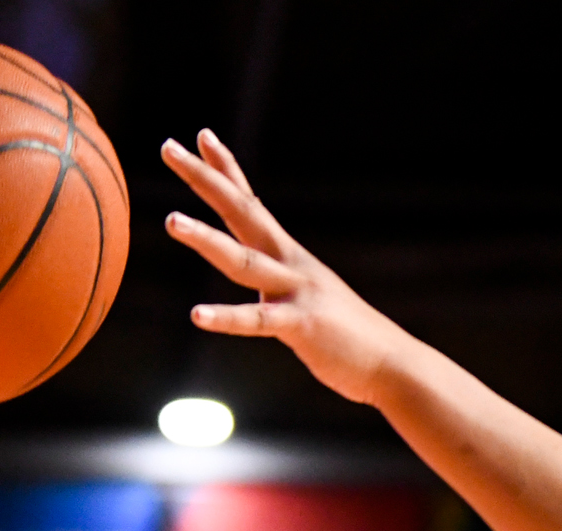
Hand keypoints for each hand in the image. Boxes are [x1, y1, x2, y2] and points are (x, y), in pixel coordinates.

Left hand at [161, 129, 425, 403]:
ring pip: (243, 261)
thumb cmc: (347, 337)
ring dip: (206, 239)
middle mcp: (291, 264)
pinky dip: (227, 318)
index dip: (226, 169)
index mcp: (289, 257)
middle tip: (169, 147)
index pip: (250, 202)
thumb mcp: (307, 302)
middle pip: (241, 212)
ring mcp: (298, 292)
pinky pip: (258, 321)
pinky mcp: (303, 326)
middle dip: (204, 179)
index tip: (201, 136)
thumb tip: (262, 292)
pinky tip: (197, 314)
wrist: (393, 364)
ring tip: (170, 220)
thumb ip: (280, 290)